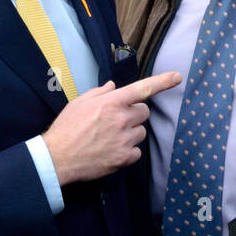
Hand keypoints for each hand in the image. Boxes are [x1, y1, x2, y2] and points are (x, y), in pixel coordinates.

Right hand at [43, 71, 180, 185]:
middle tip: (116, 120)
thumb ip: (100, 93)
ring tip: (110, 137)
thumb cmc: (67, 128)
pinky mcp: (124, 158)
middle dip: (134, 114)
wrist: (58, 158)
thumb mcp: (79, 102)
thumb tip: (113, 87)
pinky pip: (137, 151)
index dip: (163, 82)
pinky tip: (112, 150)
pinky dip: (128, 151)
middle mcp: (121, 119)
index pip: (143, 88)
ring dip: (131, 133)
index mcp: (111, 102)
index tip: (177, 77)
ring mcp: (124, 139)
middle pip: (144, 112)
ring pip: (141, 131)